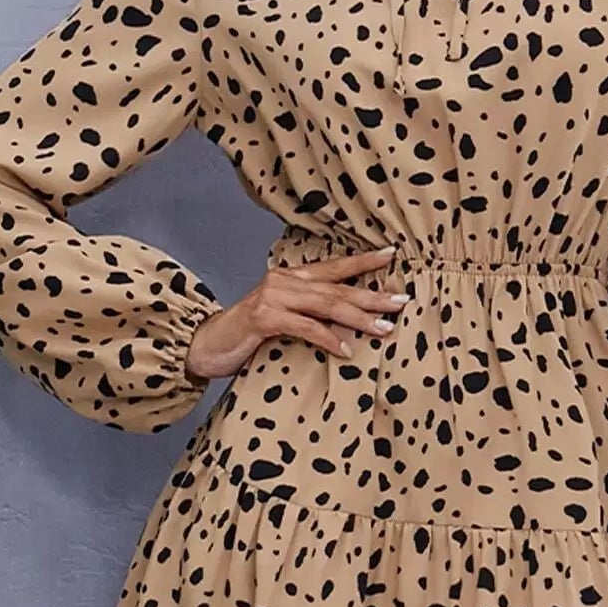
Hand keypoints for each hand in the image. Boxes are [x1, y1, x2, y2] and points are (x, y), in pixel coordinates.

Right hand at [183, 244, 410, 383]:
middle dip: (372, 296)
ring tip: (384, 327)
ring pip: (326, 305)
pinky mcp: (264, 318)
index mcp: (292, 278)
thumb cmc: (247, 335)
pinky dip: (327, 338)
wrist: (206, 345)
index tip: (392, 256)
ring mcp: (273, 297)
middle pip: (337, 288)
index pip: (334, 267)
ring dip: (358, 318)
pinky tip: (345, 350)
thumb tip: (350, 327)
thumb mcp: (283, 319)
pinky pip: (305, 327)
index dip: (363, 261)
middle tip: (401, 302)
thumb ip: (310, 315)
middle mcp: (285, 281)